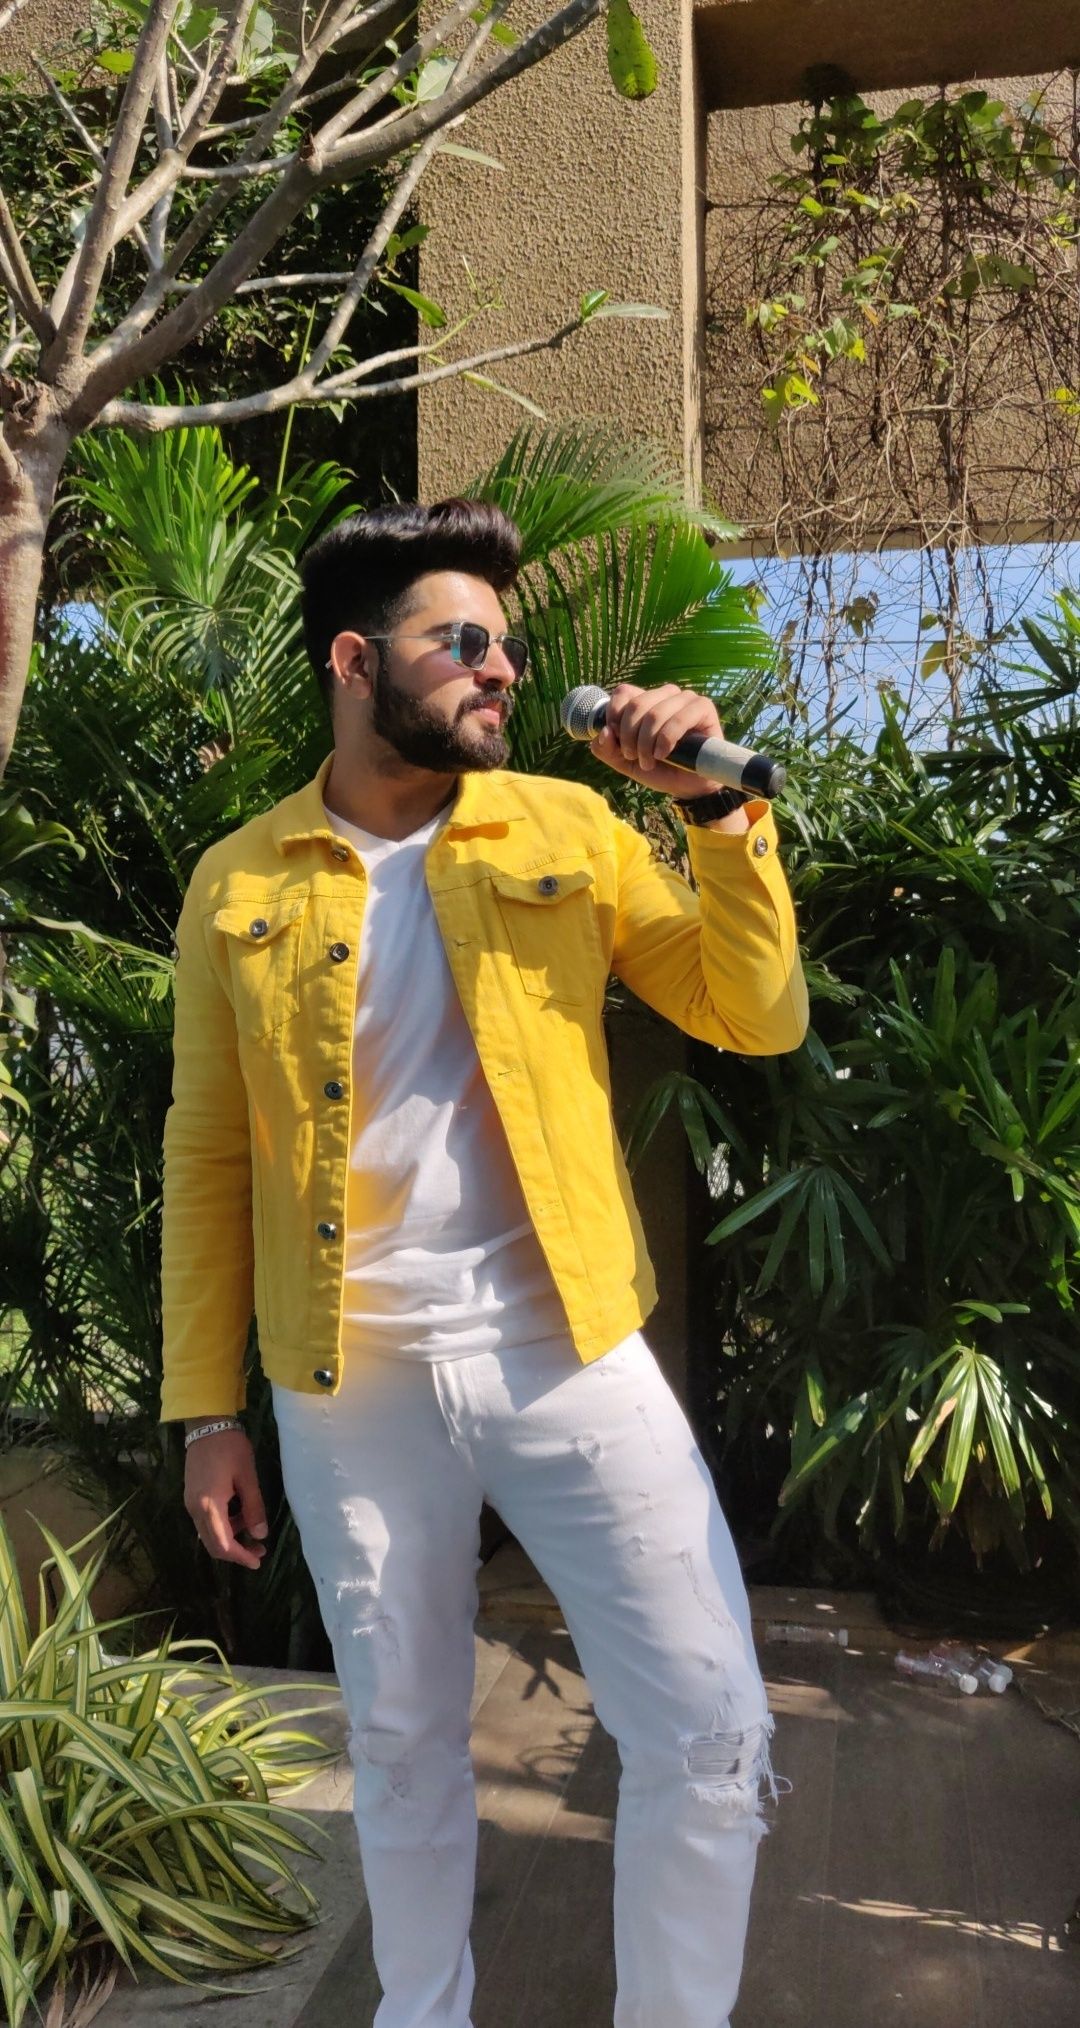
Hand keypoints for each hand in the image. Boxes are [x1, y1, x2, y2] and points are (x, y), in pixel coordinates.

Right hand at [184, 1429, 268, 1570]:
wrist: (206, 1424)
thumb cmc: (230, 1448)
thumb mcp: (247, 1477)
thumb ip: (254, 1508)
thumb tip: (260, 1535)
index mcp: (209, 1506)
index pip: (223, 1544)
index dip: (240, 1557)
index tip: (258, 1560)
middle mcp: (195, 1509)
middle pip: (212, 1544)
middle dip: (236, 1551)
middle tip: (259, 1549)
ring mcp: (190, 1503)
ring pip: (209, 1533)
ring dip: (230, 1536)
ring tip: (252, 1527)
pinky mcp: (191, 1495)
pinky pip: (205, 1520)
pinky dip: (222, 1524)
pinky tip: (238, 1513)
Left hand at [589, 682, 725, 798]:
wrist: (688, 786)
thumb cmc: (659, 769)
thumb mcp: (625, 762)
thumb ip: (607, 749)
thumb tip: (604, 732)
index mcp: (645, 700)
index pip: (624, 693)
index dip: (615, 716)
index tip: (618, 741)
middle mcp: (665, 695)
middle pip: (636, 704)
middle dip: (630, 737)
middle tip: (634, 757)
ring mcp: (685, 699)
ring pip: (655, 713)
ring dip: (647, 743)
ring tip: (650, 761)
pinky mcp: (703, 708)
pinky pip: (678, 719)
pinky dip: (666, 740)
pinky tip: (664, 754)